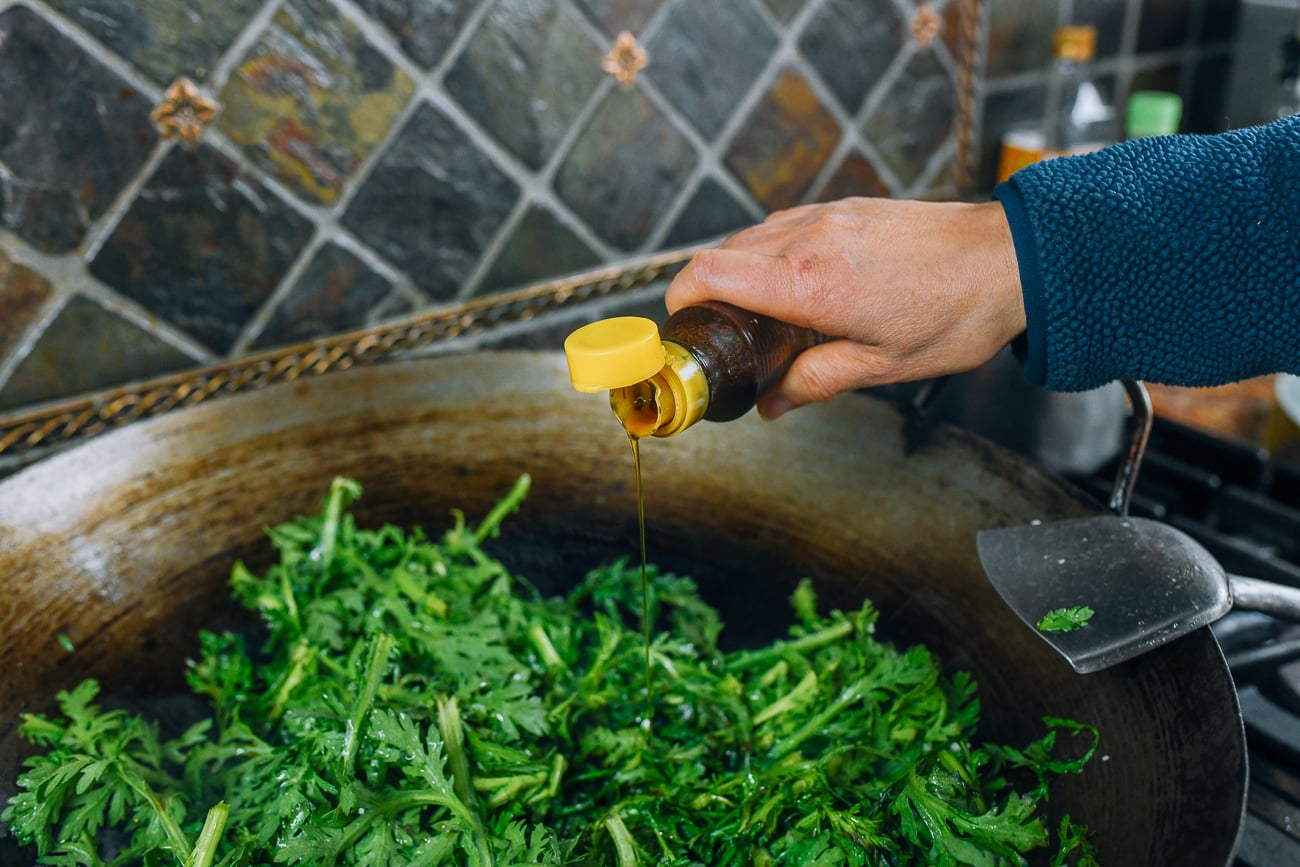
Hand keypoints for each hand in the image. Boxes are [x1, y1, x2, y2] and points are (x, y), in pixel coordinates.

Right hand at [664, 198, 1025, 418]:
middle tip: (728, 338)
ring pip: (753, 238)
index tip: (682, 327)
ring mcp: (828, 215)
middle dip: (710, 296)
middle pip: (722, 254)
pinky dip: (776, 255)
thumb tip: (771, 404)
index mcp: (807, 284)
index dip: (679, 300)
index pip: (707, 273)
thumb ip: (814, 383)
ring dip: (744, 274)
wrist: (1014, 258)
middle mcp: (808, 239)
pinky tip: (805, 287)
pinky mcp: (848, 207)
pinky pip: (787, 226)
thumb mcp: (881, 367)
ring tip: (771, 317)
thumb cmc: (956, 314)